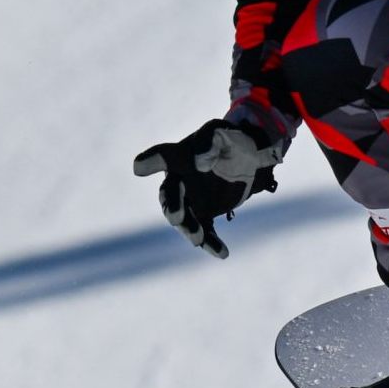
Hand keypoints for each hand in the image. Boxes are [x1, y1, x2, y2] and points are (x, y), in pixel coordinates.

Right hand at [132, 120, 284, 258]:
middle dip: (172, 207)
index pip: (161, 157)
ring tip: (198, 238)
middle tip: (178, 216)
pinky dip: (211, 244)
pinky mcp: (205, 216)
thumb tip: (198, 163)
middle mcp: (179, 181)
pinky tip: (222, 253)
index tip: (139, 167)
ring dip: (189, 229)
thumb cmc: (229, 141)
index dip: (150, 162)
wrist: (249, 159)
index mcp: (178, 157)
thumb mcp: (223, 134)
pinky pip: (205, 232)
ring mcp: (190, 201)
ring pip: (183, 219)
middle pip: (169, 196)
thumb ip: (209, 142)